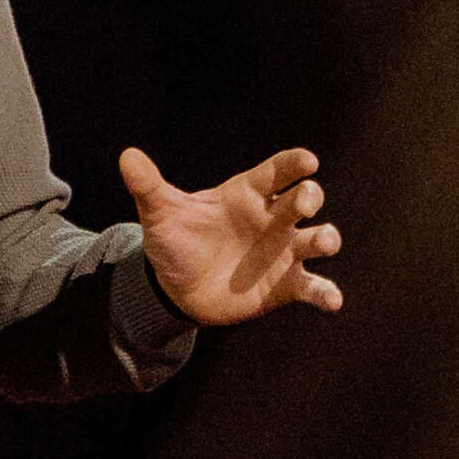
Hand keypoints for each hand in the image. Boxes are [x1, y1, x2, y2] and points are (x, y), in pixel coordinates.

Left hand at [121, 145, 342, 324]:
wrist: (176, 288)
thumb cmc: (176, 241)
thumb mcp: (161, 214)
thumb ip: (149, 186)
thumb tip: (127, 157)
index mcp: (249, 194)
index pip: (277, 172)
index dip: (294, 163)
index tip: (307, 161)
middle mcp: (273, 219)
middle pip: (304, 199)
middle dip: (310, 197)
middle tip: (304, 202)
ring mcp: (284, 252)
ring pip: (318, 238)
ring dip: (326, 238)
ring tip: (324, 242)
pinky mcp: (286, 285)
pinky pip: (312, 287)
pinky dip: (325, 293)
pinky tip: (331, 300)